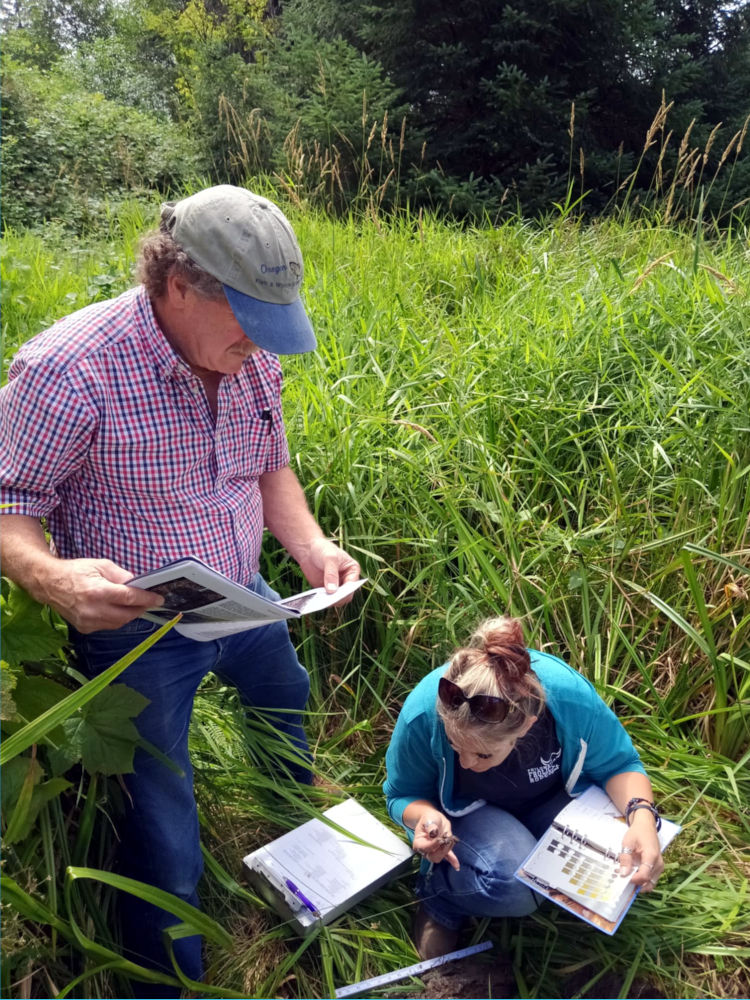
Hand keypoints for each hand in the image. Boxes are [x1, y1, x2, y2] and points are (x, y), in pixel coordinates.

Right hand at [34, 557, 164, 632]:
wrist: (50, 584)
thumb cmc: (76, 571)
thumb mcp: (101, 565)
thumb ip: (121, 575)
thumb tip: (138, 584)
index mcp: (98, 592)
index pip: (130, 599)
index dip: (147, 599)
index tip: (159, 599)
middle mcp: (93, 610)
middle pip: (127, 615)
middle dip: (141, 609)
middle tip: (148, 601)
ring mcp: (88, 622)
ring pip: (119, 623)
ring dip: (129, 615)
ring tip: (133, 605)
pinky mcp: (85, 628)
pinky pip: (108, 626)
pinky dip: (116, 619)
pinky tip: (115, 610)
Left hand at [298, 538, 360, 600]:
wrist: (308, 550)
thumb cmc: (323, 549)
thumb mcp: (329, 558)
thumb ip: (331, 574)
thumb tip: (332, 590)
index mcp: (352, 570)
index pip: (352, 584)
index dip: (346, 590)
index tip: (337, 593)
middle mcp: (346, 580)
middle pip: (346, 595)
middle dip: (338, 598)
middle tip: (329, 598)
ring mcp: (336, 586)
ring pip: (337, 600)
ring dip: (330, 601)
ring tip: (321, 600)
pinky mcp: (326, 590)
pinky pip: (326, 599)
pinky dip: (322, 601)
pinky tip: (316, 599)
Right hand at [412, 810, 459, 870]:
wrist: (434, 818)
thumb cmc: (429, 818)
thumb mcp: (428, 818)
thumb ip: (430, 826)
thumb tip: (433, 833)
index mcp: (419, 842)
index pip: (425, 848)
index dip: (433, 845)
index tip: (440, 839)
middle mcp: (425, 849)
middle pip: (433, 856)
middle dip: (442, 850)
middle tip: (447, 839)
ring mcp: (434, 851)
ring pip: (440, 856)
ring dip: (447, 850)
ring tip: (451, 840)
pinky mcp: (442, 850)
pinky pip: (447, 857)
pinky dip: (452, 860)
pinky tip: (457, 865)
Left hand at [617, 814, 663, 892]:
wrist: (646, 826)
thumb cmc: (637, 833)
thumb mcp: (627, 843)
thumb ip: (625, 858)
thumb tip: (623, 874)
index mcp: (651, 856)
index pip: (644, 875)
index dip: (634, 879)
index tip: (623, 877)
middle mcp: (658, 864)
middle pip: (648, 882)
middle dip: (635, 883)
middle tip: (623, 878)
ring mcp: (660, 867)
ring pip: (650, 883)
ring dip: (638, 883)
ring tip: (626, 875)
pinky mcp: (658, 868)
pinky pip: (651, 879)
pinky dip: (642, 880)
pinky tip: (632, 874)